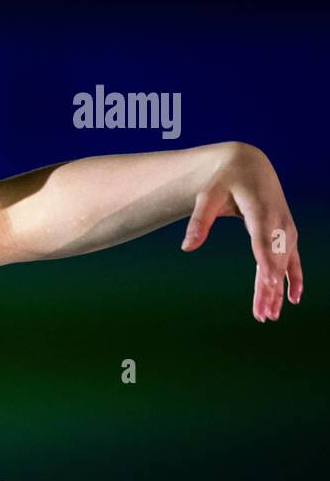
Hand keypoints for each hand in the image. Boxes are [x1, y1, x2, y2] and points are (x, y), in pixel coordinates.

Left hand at [181, 142, 302, 321]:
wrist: (249, 165)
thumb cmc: (224, 180)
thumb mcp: (208, 196)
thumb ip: (199, 221)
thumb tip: (186, 248)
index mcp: (261, 210)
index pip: (265, 240)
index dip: (268, 262)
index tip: (270, 283)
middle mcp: (279, 221)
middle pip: (275, 259)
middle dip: (270, 288)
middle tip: (263, 314)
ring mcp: (285, 229)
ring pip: (283, 264)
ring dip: (278, 290)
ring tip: (269, 315)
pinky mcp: (285, 233)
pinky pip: (293, 259)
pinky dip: (294, 278)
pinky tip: (293, 299)